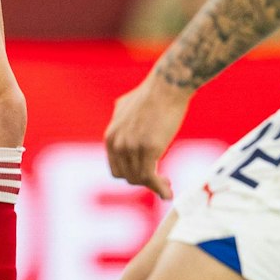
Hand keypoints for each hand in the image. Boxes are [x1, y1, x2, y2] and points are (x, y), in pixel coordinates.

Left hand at [105, 70, 190, 199]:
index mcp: (110, 137)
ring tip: (168, 186)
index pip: (117, 169)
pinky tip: (168, 193)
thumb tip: (121, 125)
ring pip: (140, 179)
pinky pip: (150, 177)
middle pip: (127, 176)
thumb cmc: (152, 95)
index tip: (148, 175)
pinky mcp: (149, 149)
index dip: (132, 175)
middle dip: (144, 181)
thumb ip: (120, 122)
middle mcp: (117, 144)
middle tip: (162, 181)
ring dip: (154, 186)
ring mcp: (132, 147)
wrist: (167, 86)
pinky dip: (159, 188)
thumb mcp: (125, 107)